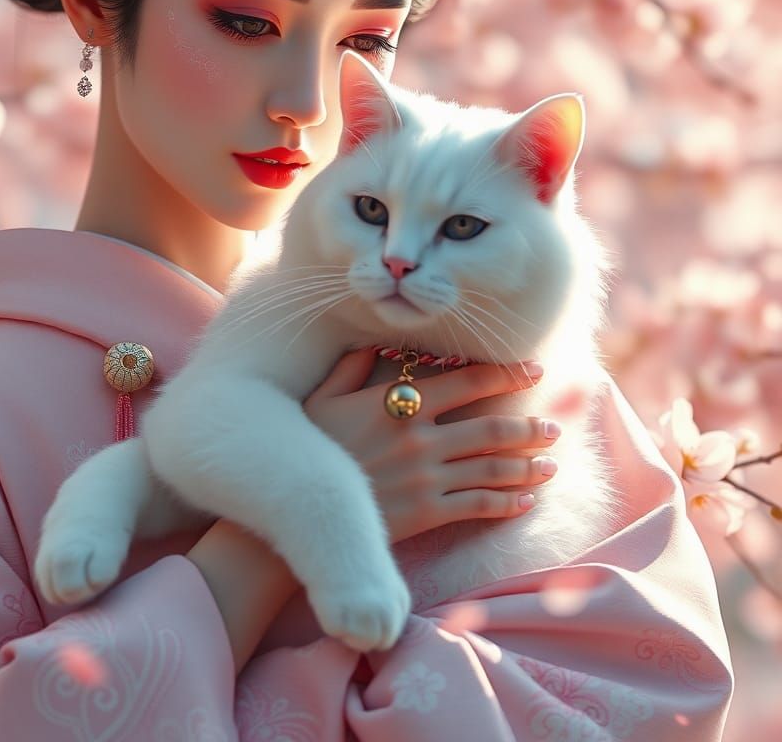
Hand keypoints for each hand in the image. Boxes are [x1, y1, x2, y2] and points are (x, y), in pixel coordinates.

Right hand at [303, 349, 559, 544]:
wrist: (302, 506)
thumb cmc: (309, 448)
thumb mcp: (323, 398)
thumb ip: (351, 368)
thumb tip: (374, 344)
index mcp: (399, 404)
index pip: (465, 383)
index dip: (504, 375)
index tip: (533, 370)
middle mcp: (420, 438)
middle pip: (489, 428)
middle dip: (528, 427)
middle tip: (554, 425)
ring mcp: (426, 477)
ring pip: (491, 468)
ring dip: (527, 465)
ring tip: (551, 462)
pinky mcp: (427, 512)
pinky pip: (477, 505)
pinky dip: (506, 503)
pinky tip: (526, 501)